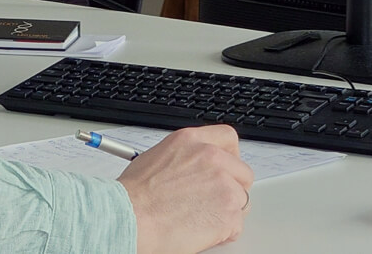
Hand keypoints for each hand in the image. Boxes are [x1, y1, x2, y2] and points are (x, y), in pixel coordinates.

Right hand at [118, 125, 253, 253]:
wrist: (129, 218)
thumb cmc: (133, 196)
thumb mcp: (157, 158)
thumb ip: (185, 158)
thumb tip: (194, 169)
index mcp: (191, 140)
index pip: (228, 139)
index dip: (230, 157)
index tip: (227, 169)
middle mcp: (211, 157)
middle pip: (242, 172)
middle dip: (232, 188)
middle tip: (213, 201)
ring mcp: (223, 184)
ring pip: (241, 199)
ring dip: (226, 211)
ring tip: (200, 219)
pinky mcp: (229, 212)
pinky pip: (237, 224)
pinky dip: (223, 232)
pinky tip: (201, 231)